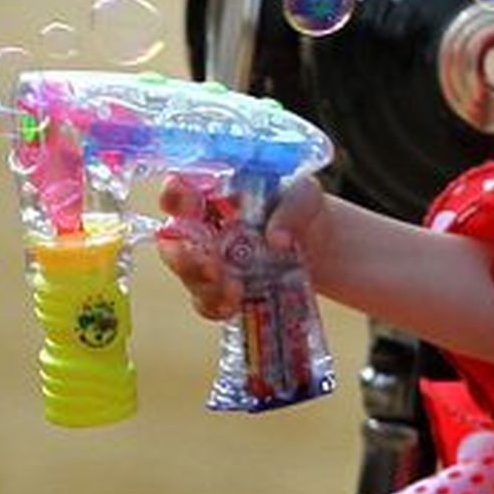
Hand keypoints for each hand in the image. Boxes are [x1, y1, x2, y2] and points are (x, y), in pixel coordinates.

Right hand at [155, 174, 327, 320]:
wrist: (322, 245)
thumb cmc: (304, 207)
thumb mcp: (306, 196)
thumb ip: (291, 209)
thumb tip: (275, 239)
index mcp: (216, 192)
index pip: (181, 188)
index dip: (174, 195)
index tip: (190, 204)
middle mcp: (204, 224)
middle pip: (172, 239)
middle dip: (182, 255)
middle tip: (209, 265)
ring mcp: (211, 258)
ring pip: (186, 273)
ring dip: (202, 284)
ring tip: (234, 288)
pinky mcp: (222, 287)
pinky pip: (205, 301)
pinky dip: (215, 305)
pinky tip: (233, 304)